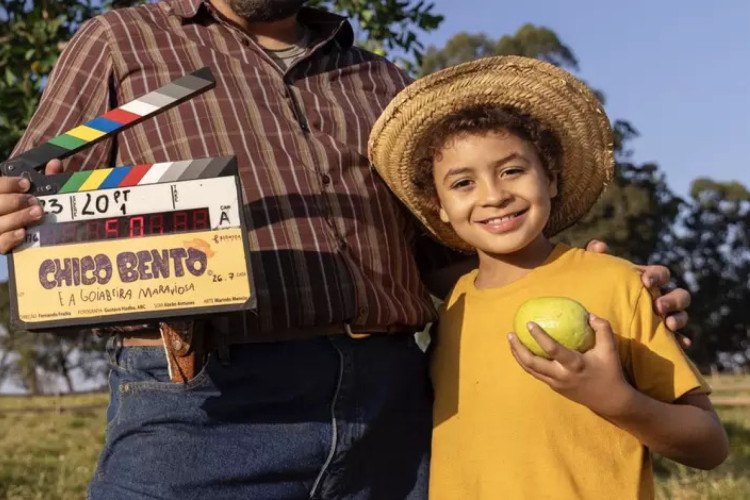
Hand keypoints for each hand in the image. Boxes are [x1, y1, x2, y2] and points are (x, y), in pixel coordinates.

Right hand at [0, 159, 62, 253]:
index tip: (26, 185)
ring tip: (37, 214)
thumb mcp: (36, 192)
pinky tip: (23, 233)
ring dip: (18, 218)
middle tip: (35, 202)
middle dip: (15, 201)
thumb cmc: (30, 208)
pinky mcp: (0, 245)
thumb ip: (44, 179)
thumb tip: (56, 163)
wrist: (23, 235)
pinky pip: (0, 242)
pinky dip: (10, 237)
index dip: (9, 184)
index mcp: (0, 195)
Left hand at [507, 314, 633, 417]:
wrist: (610, 400)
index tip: (529, 323)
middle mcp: (562, 376)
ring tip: (512, 340)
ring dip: (518, 355)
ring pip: (530, 370)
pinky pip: (536, 373)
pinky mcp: (554, 388)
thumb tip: (588, 315)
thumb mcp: (610, 349)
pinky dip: (527, 362)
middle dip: (518, 348)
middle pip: (532, 363)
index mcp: (575, 365)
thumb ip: (602, 329)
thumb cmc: (610, 371)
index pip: (553, 350)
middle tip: (511, 334)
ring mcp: (556, 383)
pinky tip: (522, 351)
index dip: (539, 336)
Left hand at [586, 239, 690, 338]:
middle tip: (658, 306)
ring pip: (682, 315)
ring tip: (668, 325)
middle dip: (672, 300)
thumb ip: (595, 258)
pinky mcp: (663, 337)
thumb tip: (600, 246)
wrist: (597, 324)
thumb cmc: (599, 293)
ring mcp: (665, 318)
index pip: (661, 274)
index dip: (656, 276)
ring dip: (679, 319)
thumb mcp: (595, 275)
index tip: (645, 281)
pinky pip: (678, 340)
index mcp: (649, 282)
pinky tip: (682, 344)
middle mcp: (661, 298)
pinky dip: (681, 340)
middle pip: (680, 295)